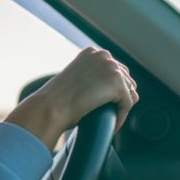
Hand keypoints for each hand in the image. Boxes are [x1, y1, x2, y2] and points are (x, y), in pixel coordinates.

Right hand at [4, 47, 138, 150]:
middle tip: (112, 113)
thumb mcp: (74, 80)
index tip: (109, 103)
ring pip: (128, 92)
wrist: (50, 107)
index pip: (114, 69)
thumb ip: (88, 77)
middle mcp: (103, 56)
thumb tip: (100, 88)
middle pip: (126, 79)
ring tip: (112, 120)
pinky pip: (127, 104)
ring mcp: (111, 68)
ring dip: (121, 107)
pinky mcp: (117, 84)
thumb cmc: (55, 99)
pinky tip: (112, 127)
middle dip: (120, 97)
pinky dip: (121, 117)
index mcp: (91, 53)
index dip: (112, 88)